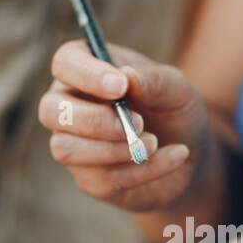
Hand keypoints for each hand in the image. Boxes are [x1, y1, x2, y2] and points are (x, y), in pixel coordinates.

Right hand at [38, 40, 207, 211]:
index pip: (65, 63)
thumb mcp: (175, 88)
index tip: (120, 86)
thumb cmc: (173, 108)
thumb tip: (127, 77)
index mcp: (85, 70)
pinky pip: (101, 179)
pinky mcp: (90, 179)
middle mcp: (69, 106)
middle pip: (50, 110)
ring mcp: (74, 145)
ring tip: (154, 143)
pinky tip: (174, 156)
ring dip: (113, 150)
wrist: (192, 151)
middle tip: (137, 123)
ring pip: (65, 149)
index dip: (87, 74)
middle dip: (93, 120)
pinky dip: (143, 169)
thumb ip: (153, 81)